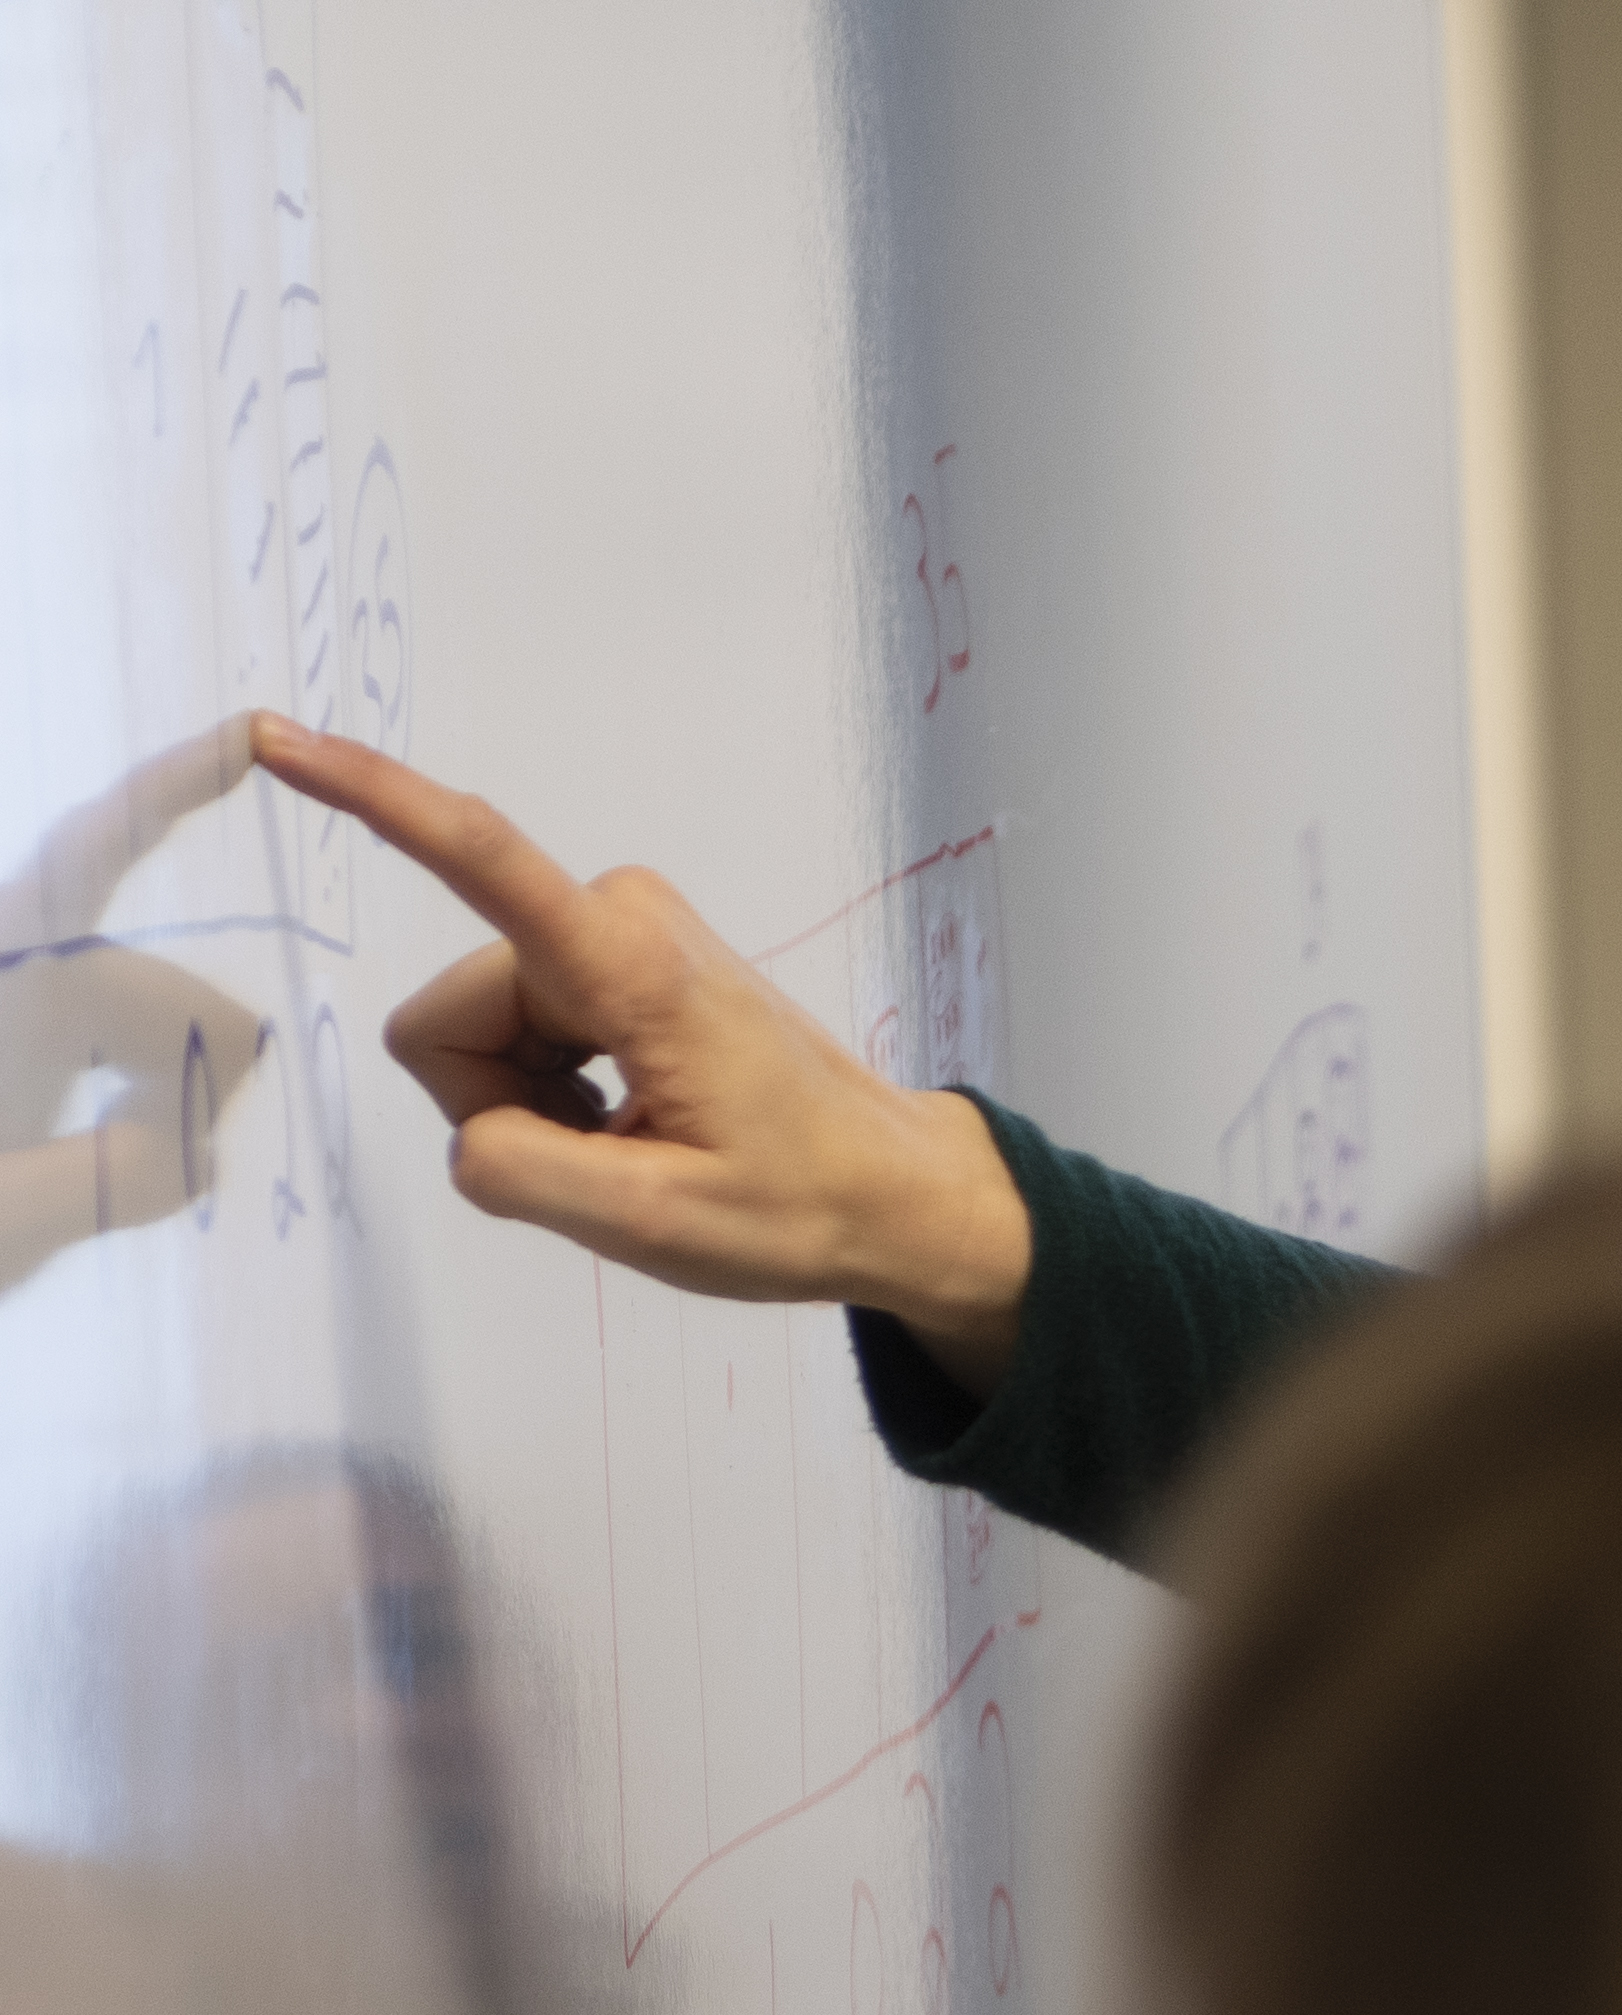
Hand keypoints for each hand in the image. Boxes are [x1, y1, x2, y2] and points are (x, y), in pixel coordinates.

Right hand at [241, 714, 1033, 1386]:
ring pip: (475, 1034)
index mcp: (627, 967)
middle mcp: (615, 920)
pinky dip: (551, 1091)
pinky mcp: (614, 956)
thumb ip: (521, 1174)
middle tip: (614, 1155)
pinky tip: (631, 1117)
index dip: (372, 797)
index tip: (281, 738)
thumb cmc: (799, 1205)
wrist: (894, 1190)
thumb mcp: (656, 1223)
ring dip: (530, 1104)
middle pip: (447, 1021)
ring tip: (635, 1137)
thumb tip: (470, 1135)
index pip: (478, 858)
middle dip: (500, 1104)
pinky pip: (512, 1032)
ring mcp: (615, 932)